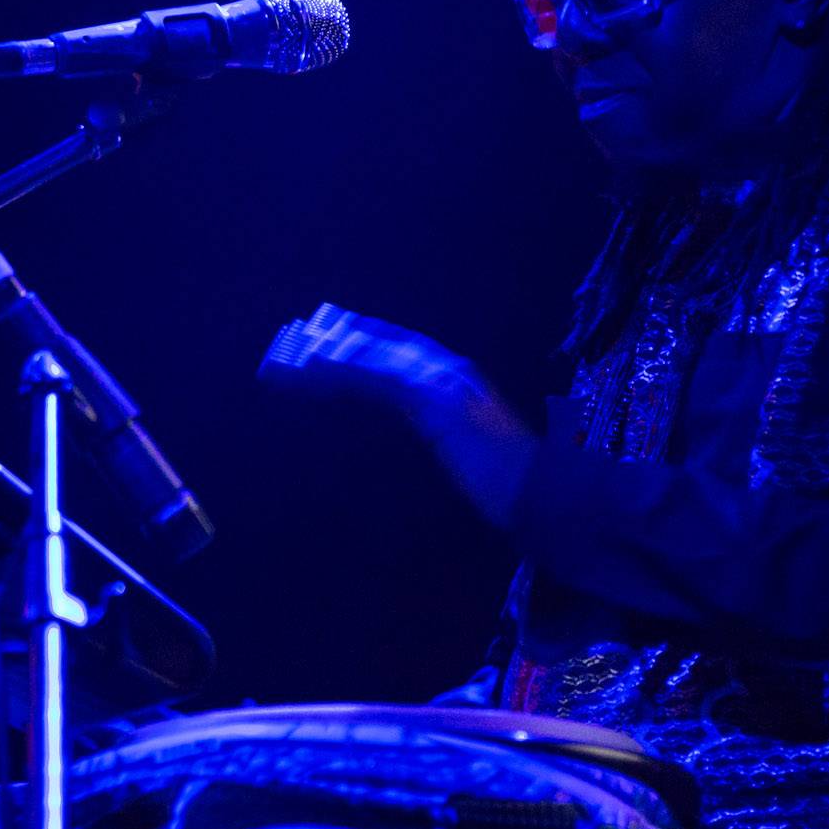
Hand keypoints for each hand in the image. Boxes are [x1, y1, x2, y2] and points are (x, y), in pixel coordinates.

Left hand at [260, 303, 534, 528]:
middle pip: (377, 343)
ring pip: (370, 356)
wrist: (544, 495)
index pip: (397, 348)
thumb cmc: (514, 483)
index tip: (325, 334)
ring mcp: (440, 383)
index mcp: (456, 379)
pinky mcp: (432, 401)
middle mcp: (447, 370)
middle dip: (333, 338)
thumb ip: (451, 429)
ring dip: (324, 354)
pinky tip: (310, 371)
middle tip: (291, 336)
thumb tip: (437, 428)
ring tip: (284, 355)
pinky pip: (376, 378)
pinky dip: (341, 370)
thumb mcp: (473, 448)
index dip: (359, 338)